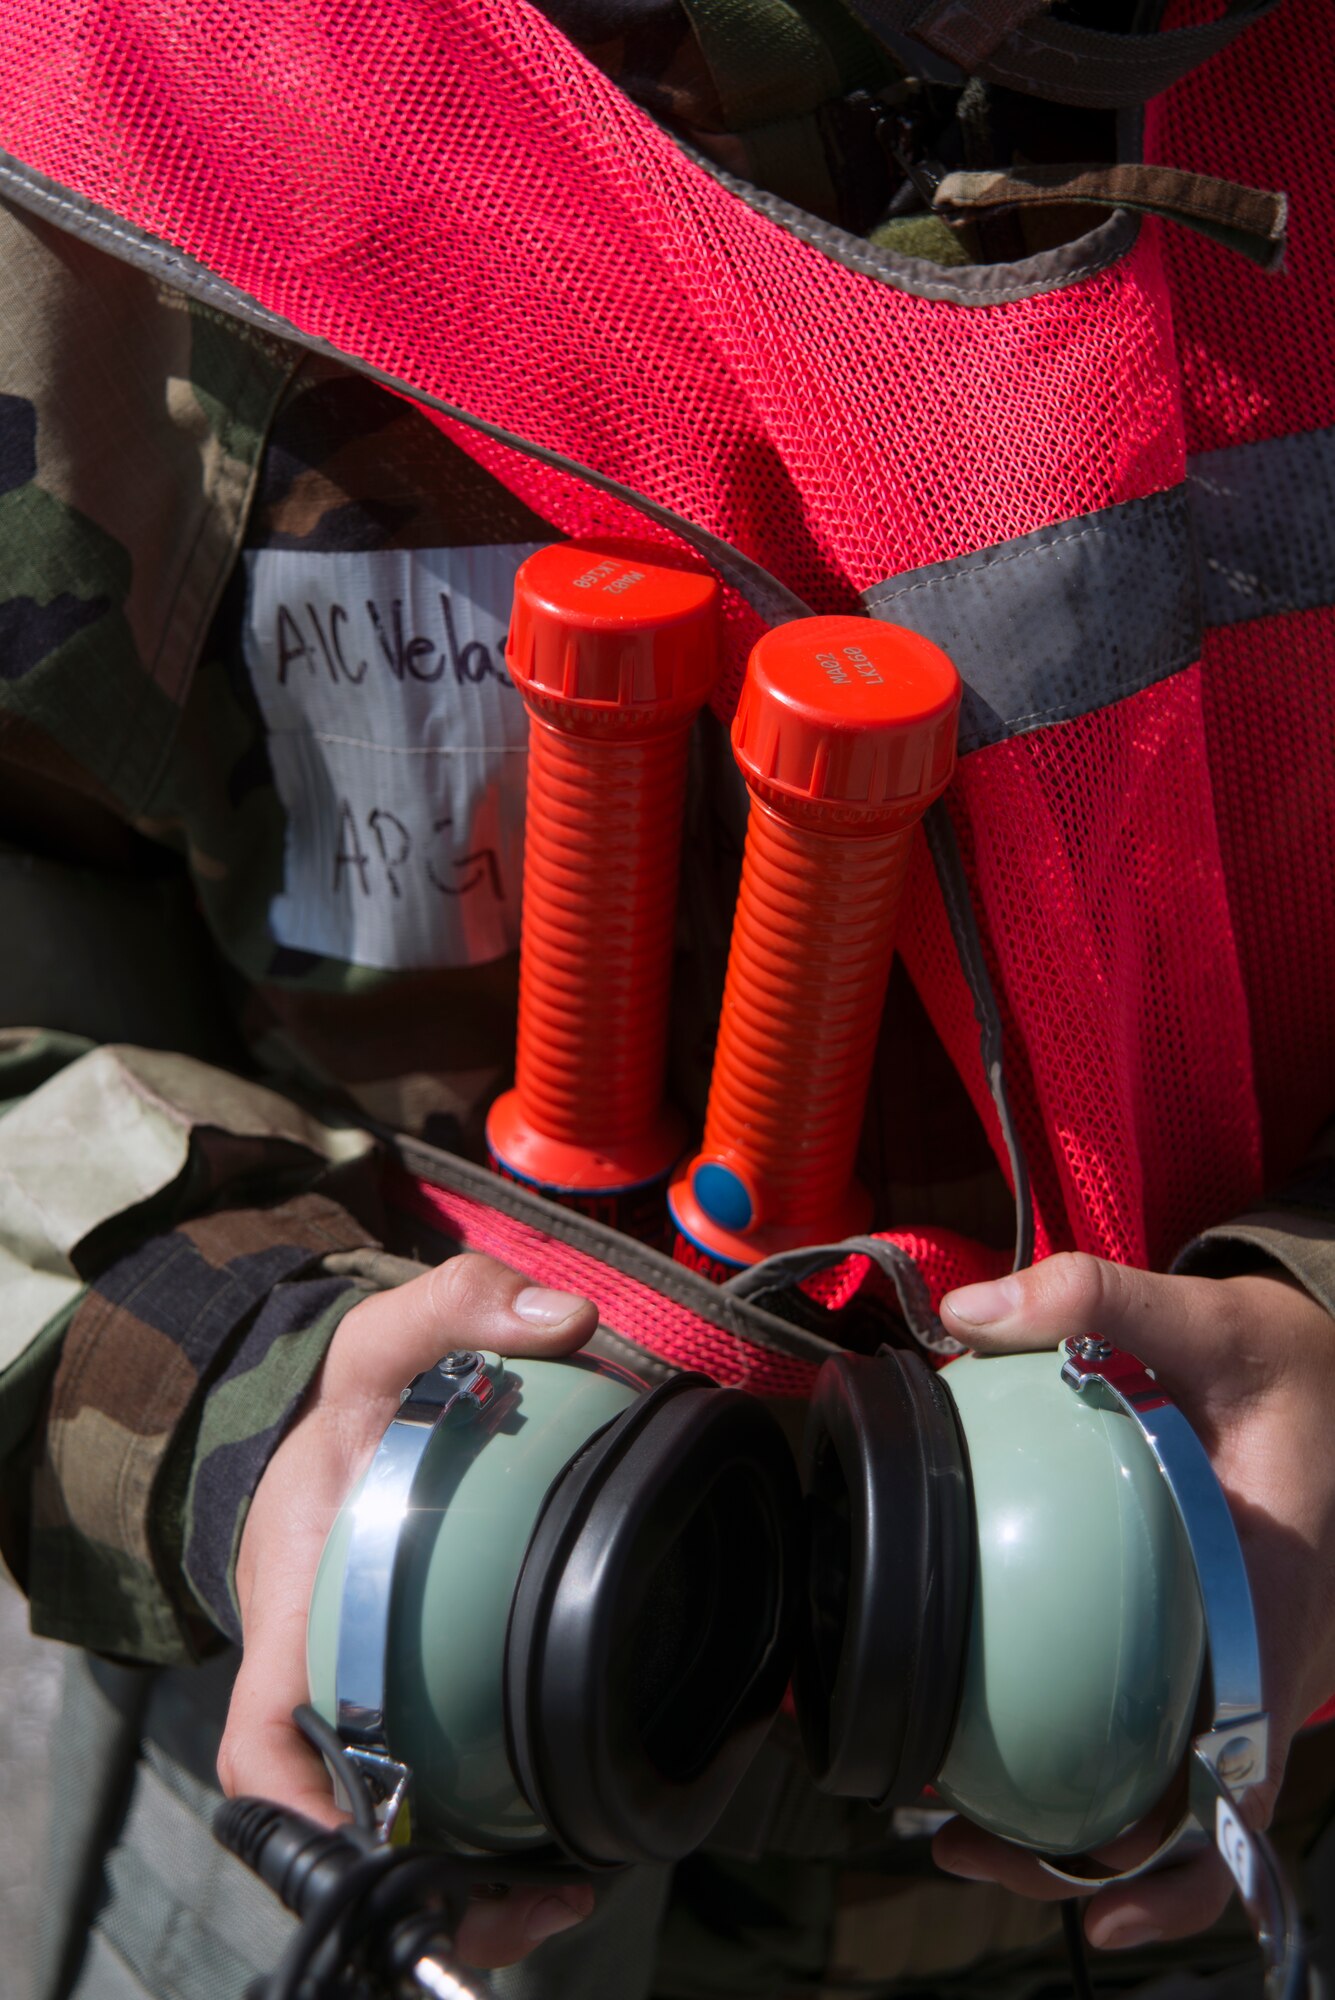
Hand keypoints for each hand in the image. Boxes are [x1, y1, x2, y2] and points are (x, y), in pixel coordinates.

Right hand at [218, 1254, 600, 1967]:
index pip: (260, 1738)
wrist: (334, 1437)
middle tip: (540, 1890)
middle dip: (429, 1878)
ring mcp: (360, 1708)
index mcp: (290, 1617)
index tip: (378, 1843)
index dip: (298, 1809)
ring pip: (403, 1829)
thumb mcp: (381, 1341)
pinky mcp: (408, 1709)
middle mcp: (315, 1685)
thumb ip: (457, 1307)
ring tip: (568, 1888)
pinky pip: (445, 1787)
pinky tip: (578, 1846)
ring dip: (475, 1881)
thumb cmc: (348, 1414)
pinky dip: (501, 1828)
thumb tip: (571, 1322)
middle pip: (345, 1819)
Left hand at [932, 1252, 1334, 1952]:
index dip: (1178, 1857)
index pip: (1245, 1769)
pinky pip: (1162, 1728)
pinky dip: (1094, 1757)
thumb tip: (970, 1311)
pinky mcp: (1219, 1650)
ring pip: (1173, 1787)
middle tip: (963, 1844)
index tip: (1091, 1894)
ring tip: (960, 1828)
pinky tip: (1006, 1746)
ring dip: (1077, 1825)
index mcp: (1285, 1609)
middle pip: (1193, 1812)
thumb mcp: (1214, 1321)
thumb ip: (1100, 1303)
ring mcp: (1248, 1667)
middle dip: (1087, 1859)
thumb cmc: (1294, 1365)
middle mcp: (1274, 1663)